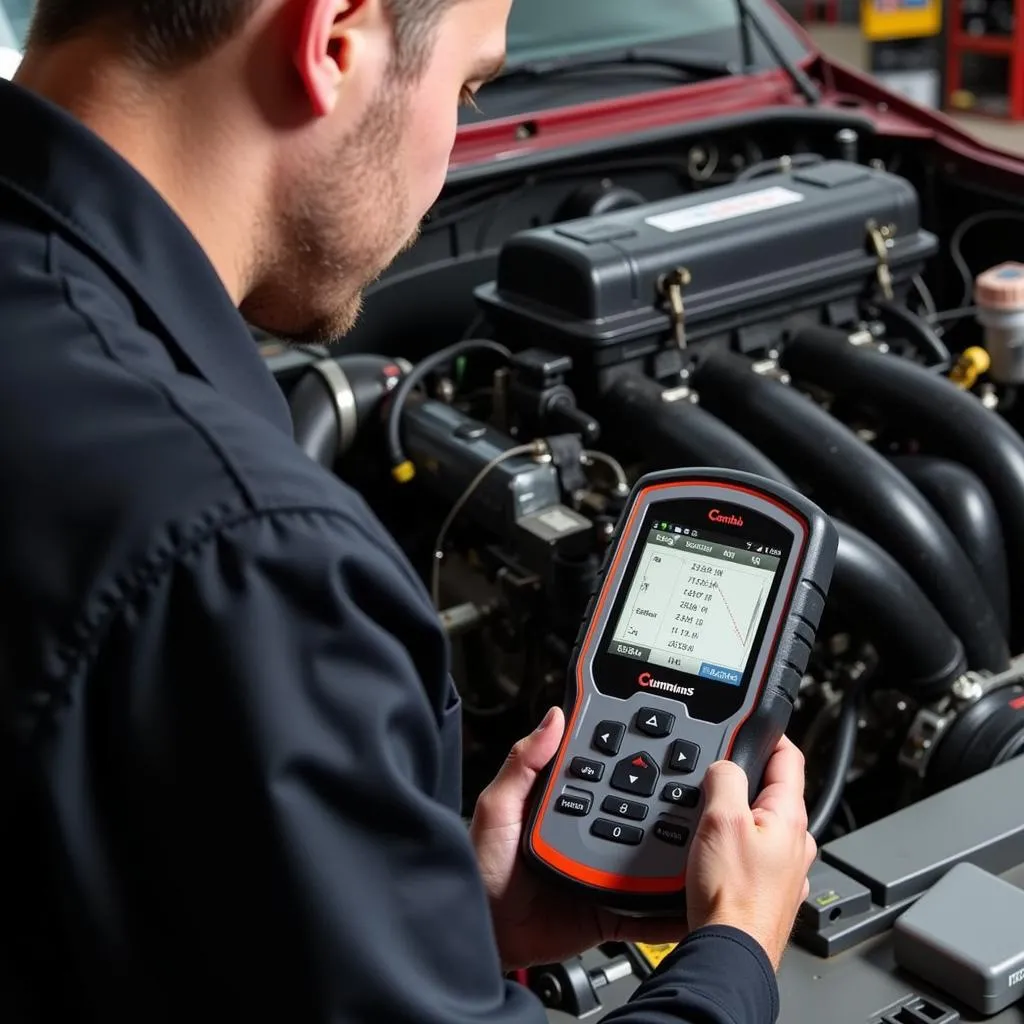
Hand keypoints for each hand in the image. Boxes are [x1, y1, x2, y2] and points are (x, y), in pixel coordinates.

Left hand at [470, 707, 688, 970]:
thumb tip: (553, 718)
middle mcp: (586, 835)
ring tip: (707, 838)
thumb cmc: (479, 871)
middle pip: (635, 813)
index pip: (602, 773)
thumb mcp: (497, 809)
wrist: (483, 939)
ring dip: (677, 850)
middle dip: (667, 802)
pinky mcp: (609, 911)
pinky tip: (692, 897)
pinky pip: (645, 910)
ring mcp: (600, 873)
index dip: (629, 754)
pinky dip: (670, 907)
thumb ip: (523, 764)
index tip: (660, 735)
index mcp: (562, 806)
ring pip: (648, 857)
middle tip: (700, 790)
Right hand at [685, 736, 815, 969]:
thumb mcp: (720, 820)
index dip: (770, 735)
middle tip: (715, 772)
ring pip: (760, 826)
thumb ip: (725, 779)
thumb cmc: (732, 897)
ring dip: (737, 815)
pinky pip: (751, 855)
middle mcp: (794, 843)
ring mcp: (783, 870)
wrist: (728, 955)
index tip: (756, 724)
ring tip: (708, 816)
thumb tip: (724, 765)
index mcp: (789, 817)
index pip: (789, 758)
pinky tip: (712, 855)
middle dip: (744, 778)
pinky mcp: (767, 892)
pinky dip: (734, 847)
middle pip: (771, 792)